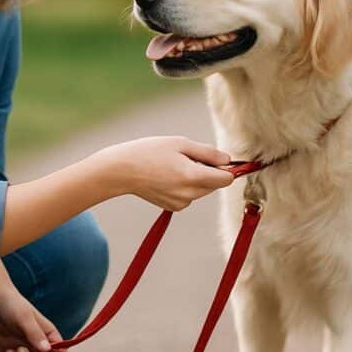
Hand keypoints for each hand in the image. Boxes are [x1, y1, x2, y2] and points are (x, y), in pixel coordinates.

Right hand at [92, 136, 234, 210]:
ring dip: (197, 178)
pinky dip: (185, 186)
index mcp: (192, 176)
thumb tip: (228, 161)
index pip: (226, 179)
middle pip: (215, 184)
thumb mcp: (180, 143)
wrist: (122, 171)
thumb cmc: (149, 151)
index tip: (220, 160)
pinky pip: (190, 195)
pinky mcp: (174, 207)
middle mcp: (189, 194)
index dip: (227, 168)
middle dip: (209, 171)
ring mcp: (181, 203)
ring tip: (174, 165)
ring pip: (202, 190)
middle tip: (186, 157)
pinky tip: (168, 176)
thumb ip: (208, 153)